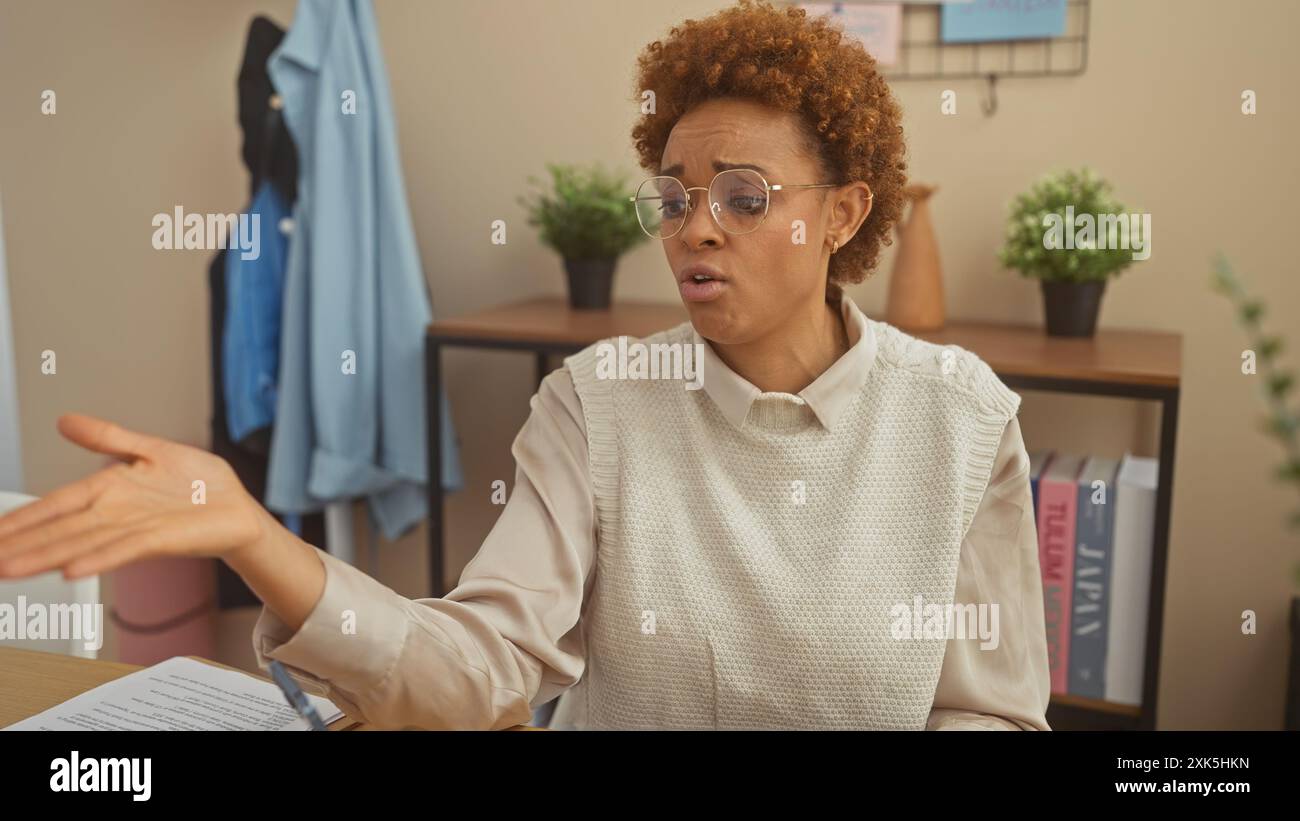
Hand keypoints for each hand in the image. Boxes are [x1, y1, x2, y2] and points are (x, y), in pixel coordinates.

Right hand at [0, 413, 274, 579]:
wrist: (238, 506)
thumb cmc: (199, 483)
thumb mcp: (149, 449)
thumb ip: (107, 437)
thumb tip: (66, 420)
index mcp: (108, 491)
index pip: (54, 505)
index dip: (21, 518)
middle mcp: (115, 514)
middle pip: (59, 530)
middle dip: (20, 544)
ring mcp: (136, 528)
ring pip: (81, 544)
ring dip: (45, 557)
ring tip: (11, 568)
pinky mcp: (161, 539)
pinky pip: (124, 550)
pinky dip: (98, 559)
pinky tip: (71, 569)